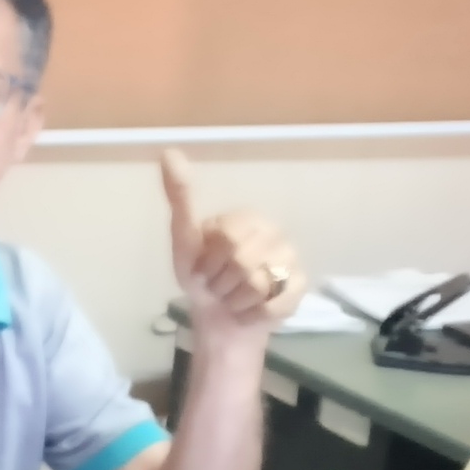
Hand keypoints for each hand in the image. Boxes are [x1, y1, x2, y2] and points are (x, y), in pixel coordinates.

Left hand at [162, 148, 305, 337]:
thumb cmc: (202, 277)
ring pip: (258, 286)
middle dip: (221, 283)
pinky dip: (253, 315)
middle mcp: (276, 233)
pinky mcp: (300, 288)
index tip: (204, 269)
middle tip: (219, 285)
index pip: (227, 239)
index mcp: (248, 217)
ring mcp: (291, 260)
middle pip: (243, 263)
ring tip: (233, 298)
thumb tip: (170, 152)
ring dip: (235, 301)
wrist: (220, 317)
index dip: (208, 263)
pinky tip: (249, 311)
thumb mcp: (183, 239)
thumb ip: (179, 197)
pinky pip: (274, 305)